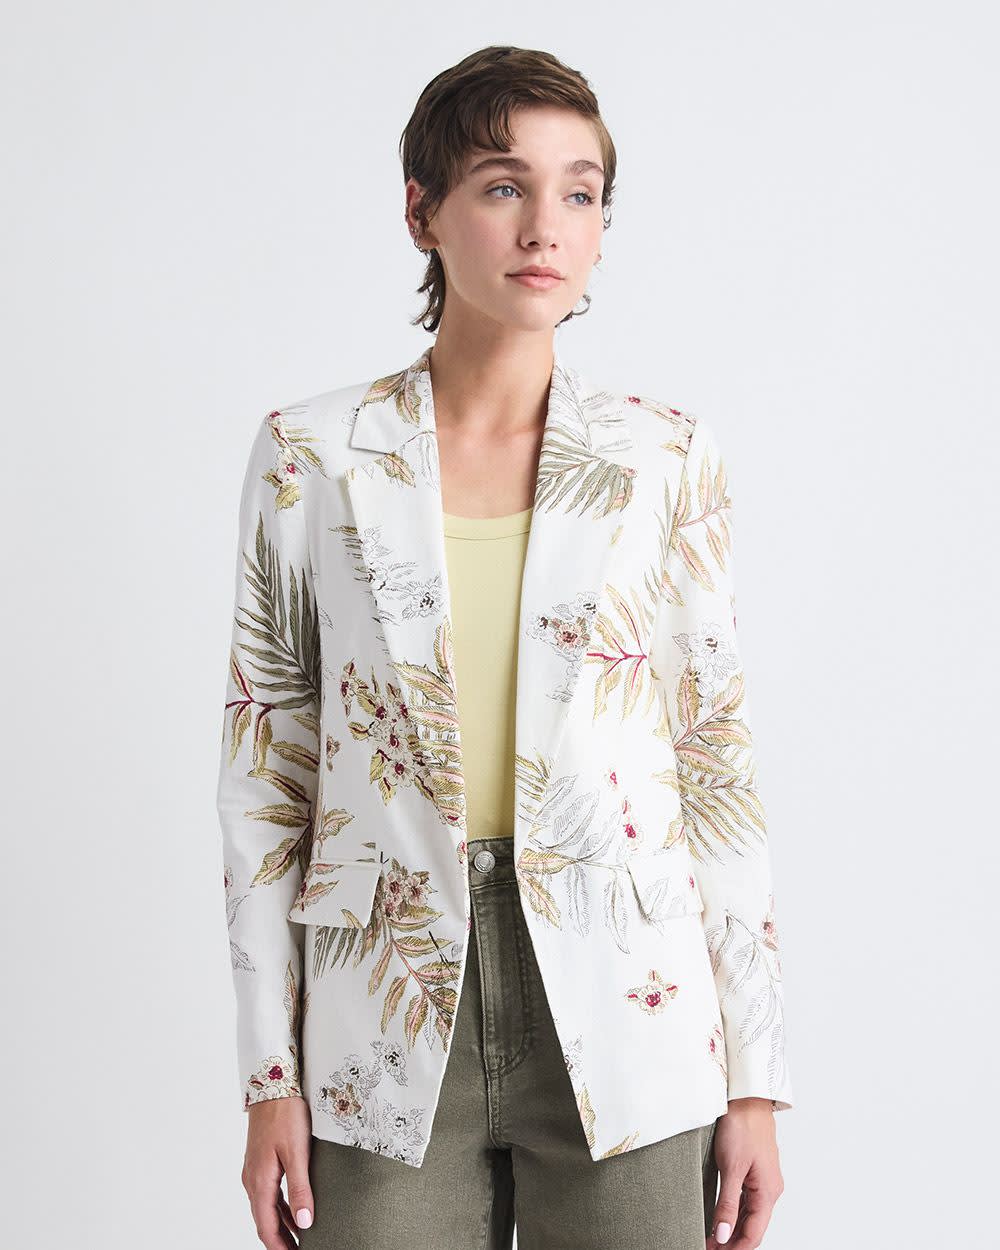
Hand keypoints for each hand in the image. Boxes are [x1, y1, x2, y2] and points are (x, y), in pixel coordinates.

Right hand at [242, 1095, 314, 1247]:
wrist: (272, 1085)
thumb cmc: (285, 1114)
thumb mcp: (297, 1152)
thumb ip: (300, 1188)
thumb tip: (305, 1223)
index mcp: (260, 1182)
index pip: (267, 1227)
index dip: (280, 1248)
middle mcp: (253, 1180)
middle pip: (265, 1221)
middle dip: (281, 1241)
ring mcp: (255, 1170)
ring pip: (267, 1208)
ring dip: (282, 1225)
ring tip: (300, 1240)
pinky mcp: (261, 1161)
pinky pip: (269, 1193)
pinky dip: (281, 1208)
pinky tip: (296, 1211)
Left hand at [707, 1097, 784, 1248]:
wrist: (747, 1096)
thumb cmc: (742, 1125)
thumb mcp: (731, 1167)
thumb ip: (728, 1203)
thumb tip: (723, 1234)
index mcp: (768, 1192)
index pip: (754, 1234)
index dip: (734, 1248)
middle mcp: (769, 1188)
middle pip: (752, 1226)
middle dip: (732, 1241)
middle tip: (707, 1246)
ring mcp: (762, 1179)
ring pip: (749, 1213)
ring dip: (732, 1227)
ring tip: (710, 1236)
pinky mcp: (754, 1168)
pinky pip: (746, 1198)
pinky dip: (734, 1211)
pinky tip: (720, 1215)